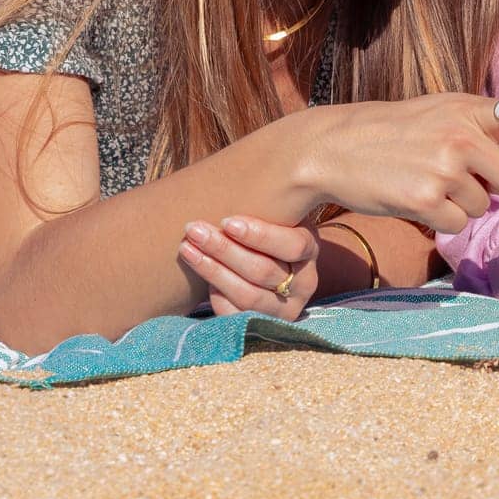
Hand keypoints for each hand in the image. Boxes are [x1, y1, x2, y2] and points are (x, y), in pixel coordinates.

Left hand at [178, 215, 319, 320]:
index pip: (293, 246)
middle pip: (264, 270)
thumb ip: (268, 206)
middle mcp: (304, 283)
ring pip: (247, 294)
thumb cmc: (266, 232)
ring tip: (187, 248)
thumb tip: (251, 172)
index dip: (260, 235)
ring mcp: (285, 309)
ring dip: (212, 270)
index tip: (228, 221)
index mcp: (310, 251)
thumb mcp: (278, 217)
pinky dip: (216, 295)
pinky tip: (200, 273)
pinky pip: (236, 315)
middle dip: (224, 249)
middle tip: (194, 229)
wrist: (271, 267)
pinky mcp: (263, 325)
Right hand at [292, 93, 498, 235]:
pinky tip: (416, 199)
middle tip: (460, 177)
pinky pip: (459, 224)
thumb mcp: (437, 112)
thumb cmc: (392, 132)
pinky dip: (442, 221)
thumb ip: (477, 127)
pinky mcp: (428, 200)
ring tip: (425, 181)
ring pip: (485, 206)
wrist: (334, 148)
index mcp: (467, 110)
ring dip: (461, 204)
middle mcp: (462, 136)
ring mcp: (446, 168)